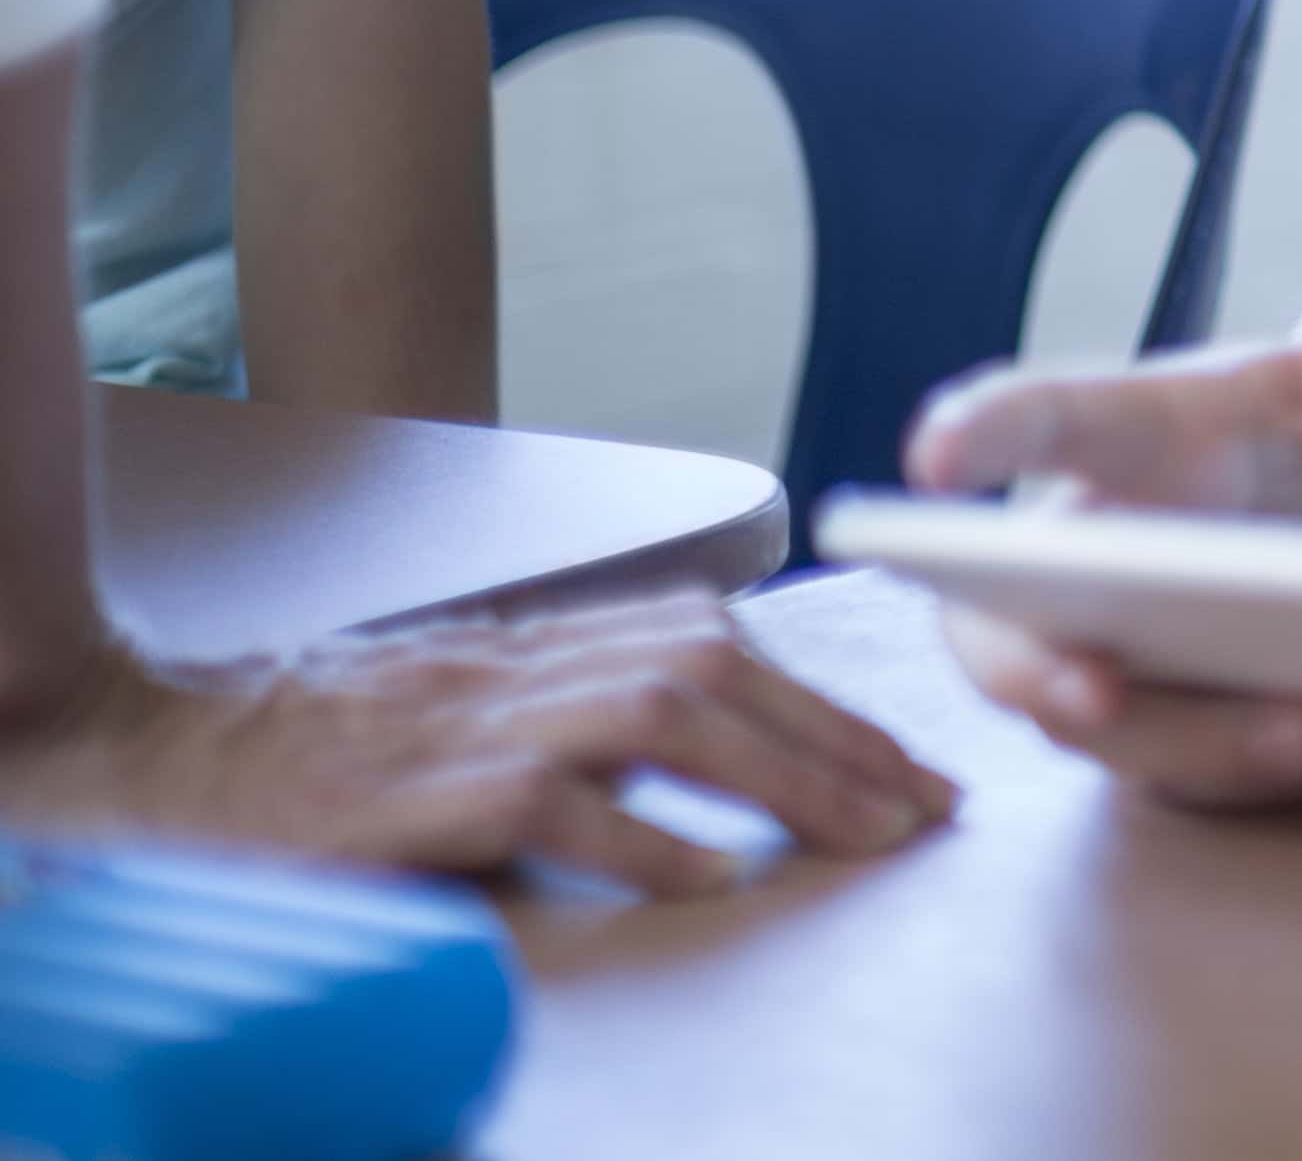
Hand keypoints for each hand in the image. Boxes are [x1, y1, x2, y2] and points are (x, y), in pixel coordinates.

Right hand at [0, 598, 956, 901]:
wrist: (155, 752)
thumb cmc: (317, 748)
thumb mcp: (463, 708)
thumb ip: (569, 716)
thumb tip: (702, 768)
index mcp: (544, 642)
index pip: (721, 643)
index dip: (827, 698)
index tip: (908, 761)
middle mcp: (527, 664)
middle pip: (723, 669)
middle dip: (845, 735)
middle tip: (930, 804)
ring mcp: (477, 721)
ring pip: (670, 715)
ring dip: (787, 773)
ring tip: (868, 834)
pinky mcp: (423, 793)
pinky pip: (557, 803)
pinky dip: (645, 837)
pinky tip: (715, 875)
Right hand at [896, 304, 1301, 810]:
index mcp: (1141, 428)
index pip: (1048, 420)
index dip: (982, 431)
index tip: (937, 452)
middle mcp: (1097, 547)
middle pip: (1023, 624)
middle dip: (1039, 667)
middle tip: (1093, 693)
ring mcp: (1121, 646)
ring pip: (1111, 725)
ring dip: (1201, 741)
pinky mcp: (1174, 721)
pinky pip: (1195, 771)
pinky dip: (1266, 775)